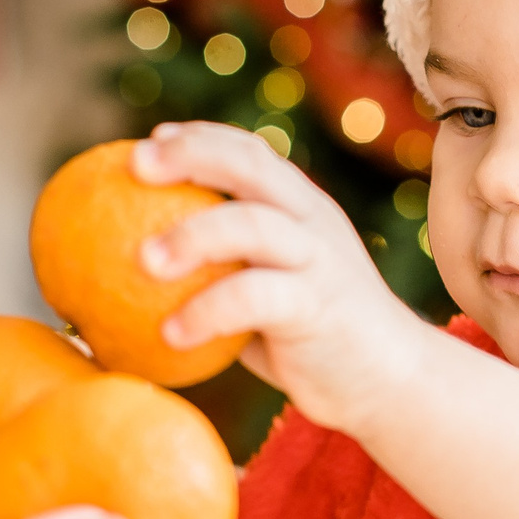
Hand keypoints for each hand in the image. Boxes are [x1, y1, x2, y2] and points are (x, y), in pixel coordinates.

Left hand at [132, 121, 432, 434]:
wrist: (387, 381)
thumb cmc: (309, 339)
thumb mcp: (267, 290)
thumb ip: (221, 271)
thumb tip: (131, 271)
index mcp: (300, 208)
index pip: (251, 152)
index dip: (201, 137)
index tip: (149, 141)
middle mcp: (312, 221)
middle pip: (252, 166)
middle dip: (192, 154)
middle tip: (134, 164)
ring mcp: (319, 260)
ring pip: (253, 224)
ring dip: (191, 235)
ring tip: (141, 260)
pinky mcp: (318, 306)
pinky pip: (253, 298)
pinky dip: (206, 312)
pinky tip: (168, 334)